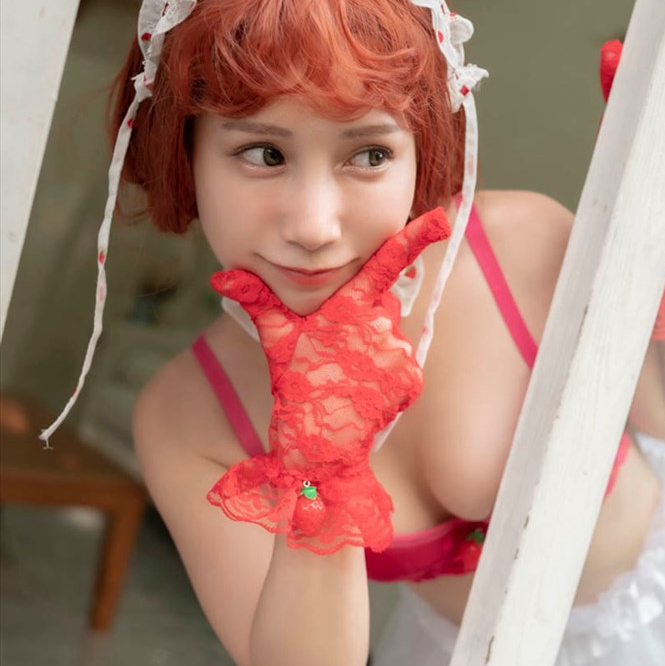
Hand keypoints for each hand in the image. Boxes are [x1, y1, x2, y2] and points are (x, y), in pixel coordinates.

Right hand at [206, 208, 450, 552]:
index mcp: (346, 308)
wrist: (320, 448)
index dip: (412, 240)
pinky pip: (404, 366)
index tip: (440, 217)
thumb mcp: (277, 342)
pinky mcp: (410, 378)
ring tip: (348, 375)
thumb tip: (223, 275)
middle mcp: (377, 325)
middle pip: (382, 306)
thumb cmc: (295, 389)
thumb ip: (256, 302)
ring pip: (392, 336)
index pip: (383, 265)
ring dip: (374, 350)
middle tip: (338, 350)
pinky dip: (388, 375)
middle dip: (365, 319)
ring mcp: (396, 352)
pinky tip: (365, 390)